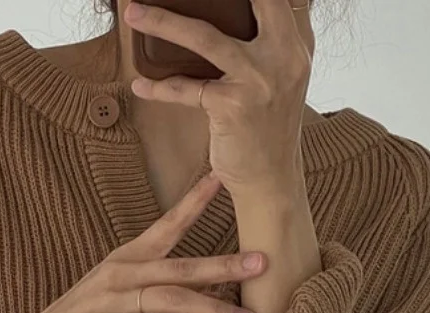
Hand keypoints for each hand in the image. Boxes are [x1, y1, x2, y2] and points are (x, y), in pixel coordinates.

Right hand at [0, 174, 266, 312]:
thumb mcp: (113, 300)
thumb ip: (151, 294)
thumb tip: (194, 298)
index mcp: (123, 262)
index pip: (165, 227)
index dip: (193, 204)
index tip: (221, 181)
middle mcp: (119, 276)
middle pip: (180, 266)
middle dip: (224, 264)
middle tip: (262, 261)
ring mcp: (110, 304)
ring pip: (171, 302)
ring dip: (212, 312)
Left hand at [125, 0, 313, 197]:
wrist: (271, 179)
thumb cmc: (269, 129)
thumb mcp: (284, 79)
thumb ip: (273, 43)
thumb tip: (242, 14)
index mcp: (297, 45)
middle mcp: (283, 57)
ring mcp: (257, 80)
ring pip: (203, 37)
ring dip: (161, 22)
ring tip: (133, 14)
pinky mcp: (232, 106)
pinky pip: (185, 89)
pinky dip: (158, 88)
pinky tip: (141, 86)